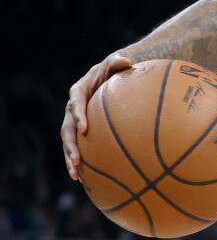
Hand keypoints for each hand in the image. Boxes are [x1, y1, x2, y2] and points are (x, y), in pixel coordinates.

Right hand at [61, 53, 132, 179]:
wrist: (111, 78)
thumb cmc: (116, 71)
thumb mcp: (116, 64)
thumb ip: (118, 62)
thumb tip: (126, 60)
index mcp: (80, 91)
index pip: (75, 102)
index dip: (77, 115)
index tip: (84, 128)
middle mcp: (74, 108)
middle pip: (67, 128)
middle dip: (70, 145)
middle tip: (77, 160)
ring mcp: (76, 121)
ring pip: (69, 142)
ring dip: (70, 159)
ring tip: (75, 175)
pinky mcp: (82, 132)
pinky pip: (80, 148)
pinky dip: (81, 162)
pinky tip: (86, 179)